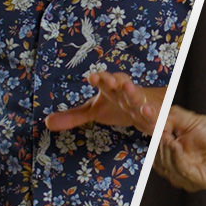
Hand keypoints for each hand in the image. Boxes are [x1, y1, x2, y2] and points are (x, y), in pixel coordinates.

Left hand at [45, 72, 162, 134]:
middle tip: (120, 83)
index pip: (105, 80)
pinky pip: (156, 118)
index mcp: (112, 88)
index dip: (100, 78)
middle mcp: (128, 93)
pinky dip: (157, 122)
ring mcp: (142, 104)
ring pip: (141, 100)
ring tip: (141, 105)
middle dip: (123, 84)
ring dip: (141, 101)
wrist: (147, 107)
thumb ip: (73, 116)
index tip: (93, 77)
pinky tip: (159, 127)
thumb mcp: (94, 110)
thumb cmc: (117, 105)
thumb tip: (47, 123)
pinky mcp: (154, 116)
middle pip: (125, 86)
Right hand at [155, 106, 205, 191]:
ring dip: (165, 150)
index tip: (143, 122)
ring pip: (166, 166)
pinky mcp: (197, 181)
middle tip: (157, 129)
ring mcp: (186, 177)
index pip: (154, 149)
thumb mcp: (191, 121)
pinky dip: (176, 157)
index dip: (149, 136)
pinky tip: (175, 145)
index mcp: (172, 156)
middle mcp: (176, 168)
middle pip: (157, 159)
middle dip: (156, 144)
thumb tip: (151, 113)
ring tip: (166, 136)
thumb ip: (171, 117)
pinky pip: (182, 171)